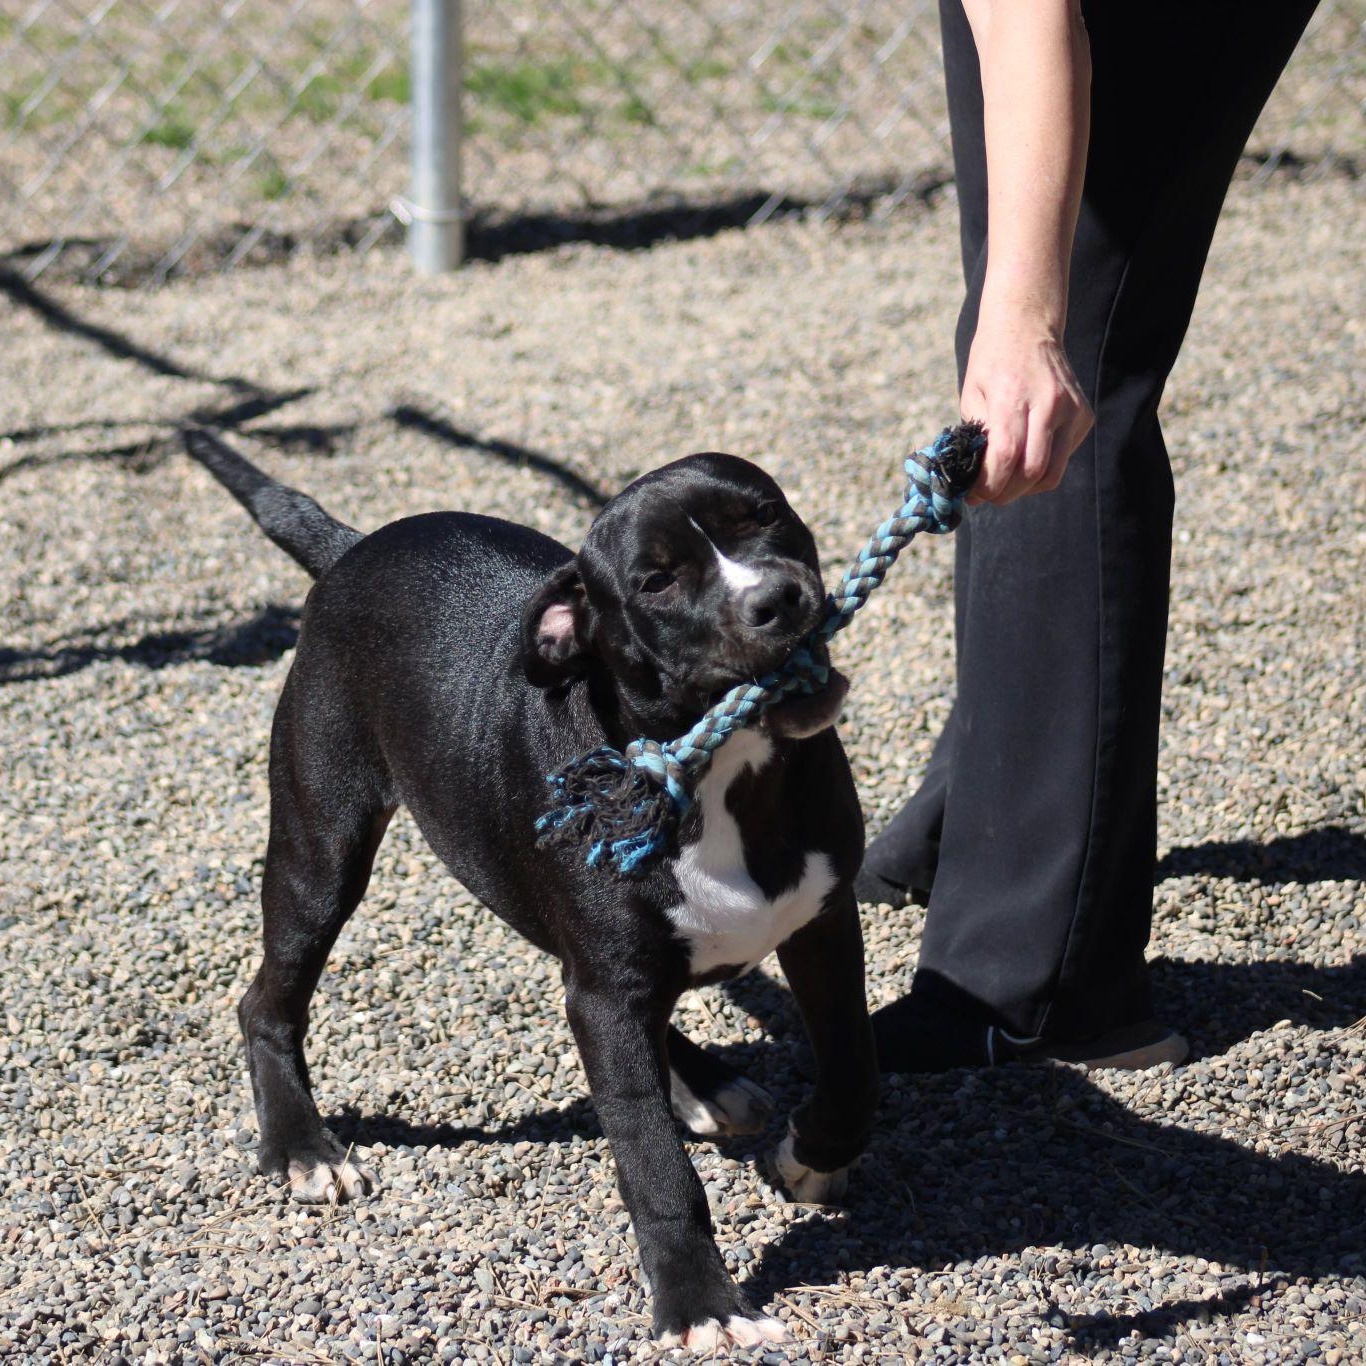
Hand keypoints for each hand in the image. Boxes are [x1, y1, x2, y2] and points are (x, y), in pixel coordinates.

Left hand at [960, 300, 1092, 505]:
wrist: (1027, 326)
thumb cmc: (991, 363)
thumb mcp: (972, 397)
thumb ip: (976, 440)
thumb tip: (974, 486)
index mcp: (1014, 396)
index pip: (1006, 456)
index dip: (989, 484)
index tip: (974, 494)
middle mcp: (1049, 403)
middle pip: (1032, 472)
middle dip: (1006, 492)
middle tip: (988, 495)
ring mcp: (1072, 410)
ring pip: (1052, 473)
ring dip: (1026, 488)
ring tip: (1006, 482)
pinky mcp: (1084, 416)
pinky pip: (1063, 458)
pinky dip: (1042, 469)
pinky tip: (1025, 457)